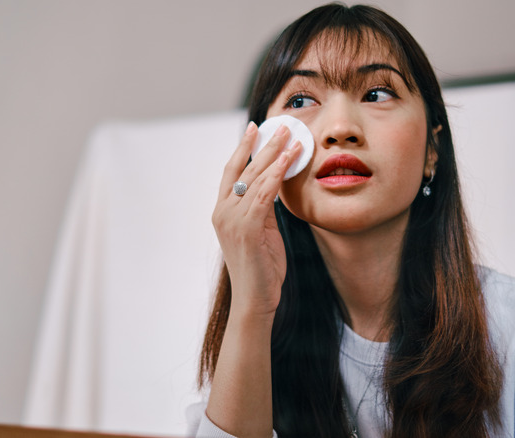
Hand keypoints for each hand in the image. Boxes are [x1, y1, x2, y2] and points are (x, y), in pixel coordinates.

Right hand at [212, 122, 301, 316]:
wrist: (255, 300)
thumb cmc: (262, 269)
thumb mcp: (262, 231)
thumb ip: (264, 209)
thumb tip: (276, 186)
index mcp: (223, 211)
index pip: (231, 172)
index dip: (242, 148)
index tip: (255, 129)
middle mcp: (222, 212)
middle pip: (244, 169)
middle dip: (264, 145)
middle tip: (280, 125)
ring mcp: (231, 220)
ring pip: (255, 178)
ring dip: (275, 155)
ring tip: (292, 137)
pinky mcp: (246, 228)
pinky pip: (264, 194)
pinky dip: (277, 174)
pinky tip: (290, 161)